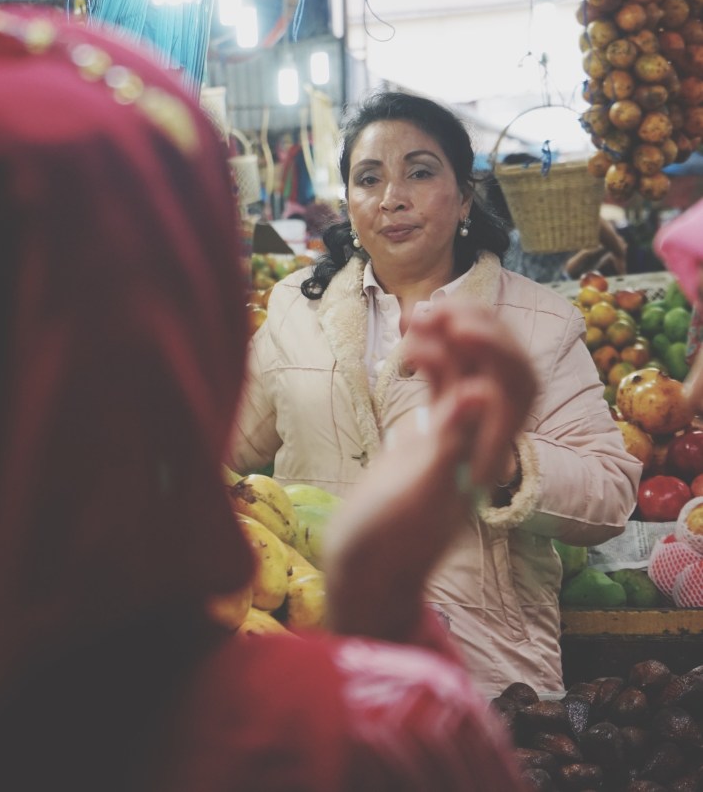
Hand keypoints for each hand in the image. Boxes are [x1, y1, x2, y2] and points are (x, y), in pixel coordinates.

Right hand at [323, 300, 536, 641]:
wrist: (363, 572)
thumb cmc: (386, 544)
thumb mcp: (416, 495)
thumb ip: (450, 443)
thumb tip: (480, 392)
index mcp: (489, 453)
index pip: (516, 386)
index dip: (497, 347)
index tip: (458, 324)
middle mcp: (482, 439)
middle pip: (502, 370)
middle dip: (478, 330)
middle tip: (438, 307)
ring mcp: (457, 434)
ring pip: (472, 370)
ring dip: (454, 334)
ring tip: (418, 312)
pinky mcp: (431, 435)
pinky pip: (444, 382)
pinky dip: (432, 355)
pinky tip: (409, 339)